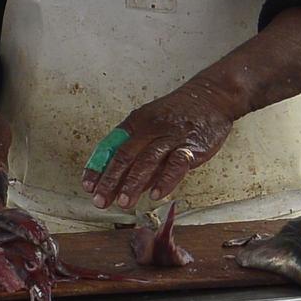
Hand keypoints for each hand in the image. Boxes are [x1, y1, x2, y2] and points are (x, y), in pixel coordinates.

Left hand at [82, 74, 242, 212]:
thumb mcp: (151, 124)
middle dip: (110, 180)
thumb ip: (139, 155)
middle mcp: (150, 129)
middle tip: (100, 200)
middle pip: (125, 156)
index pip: (110, 147)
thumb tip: (125, 184)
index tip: (88, 185)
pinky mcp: (191, 146)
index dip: (97, 167)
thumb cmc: (179, 115)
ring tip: (123, 202)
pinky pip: (176, 164)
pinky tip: (155, 194)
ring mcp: (171, 137)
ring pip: (147, 160)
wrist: (212, 97)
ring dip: (133, 183)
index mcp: (136, 123)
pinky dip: (165, 180)